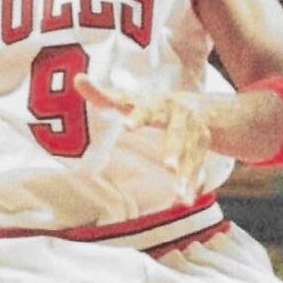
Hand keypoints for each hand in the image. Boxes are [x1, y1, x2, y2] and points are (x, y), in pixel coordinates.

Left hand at [77, 76, 213, 191]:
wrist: (205, 107)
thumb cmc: (155, 106)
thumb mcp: (132, 99)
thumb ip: (104, 94)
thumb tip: (77, 79)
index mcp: (159, 104)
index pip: (146, 110)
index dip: (137, 118)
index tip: (127, 127)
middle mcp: (181, 118)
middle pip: (177, 135)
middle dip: (174, 151)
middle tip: (169, 167)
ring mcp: (195, 136)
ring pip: (192, 156)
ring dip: (187, 176)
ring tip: (180, 197)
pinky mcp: (202, 153)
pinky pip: (198, 170)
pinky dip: (193, 187)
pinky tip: (185, 203)